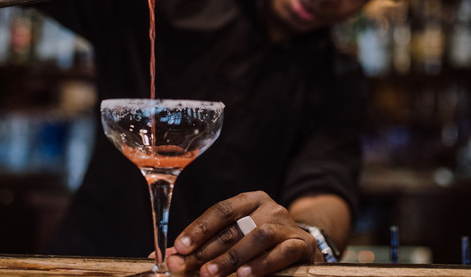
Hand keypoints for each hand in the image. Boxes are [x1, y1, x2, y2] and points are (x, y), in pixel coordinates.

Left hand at [166, 191, 321, 276]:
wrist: (303, 251)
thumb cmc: (262, 246)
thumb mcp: (235, 240)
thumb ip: (204, 248)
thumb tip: (167, 258)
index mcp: (250, 201)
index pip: (221, 210)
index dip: (199, 228)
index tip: (179, 246)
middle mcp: (269, 208)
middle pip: (235, 227)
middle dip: (207, 249)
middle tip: (187, 266)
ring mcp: (287, 225)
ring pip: (257, 236)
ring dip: (232, 256)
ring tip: (211, 273)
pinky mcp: (302, 245)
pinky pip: (282, 252)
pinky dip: (262, 264)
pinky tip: (244, 275)